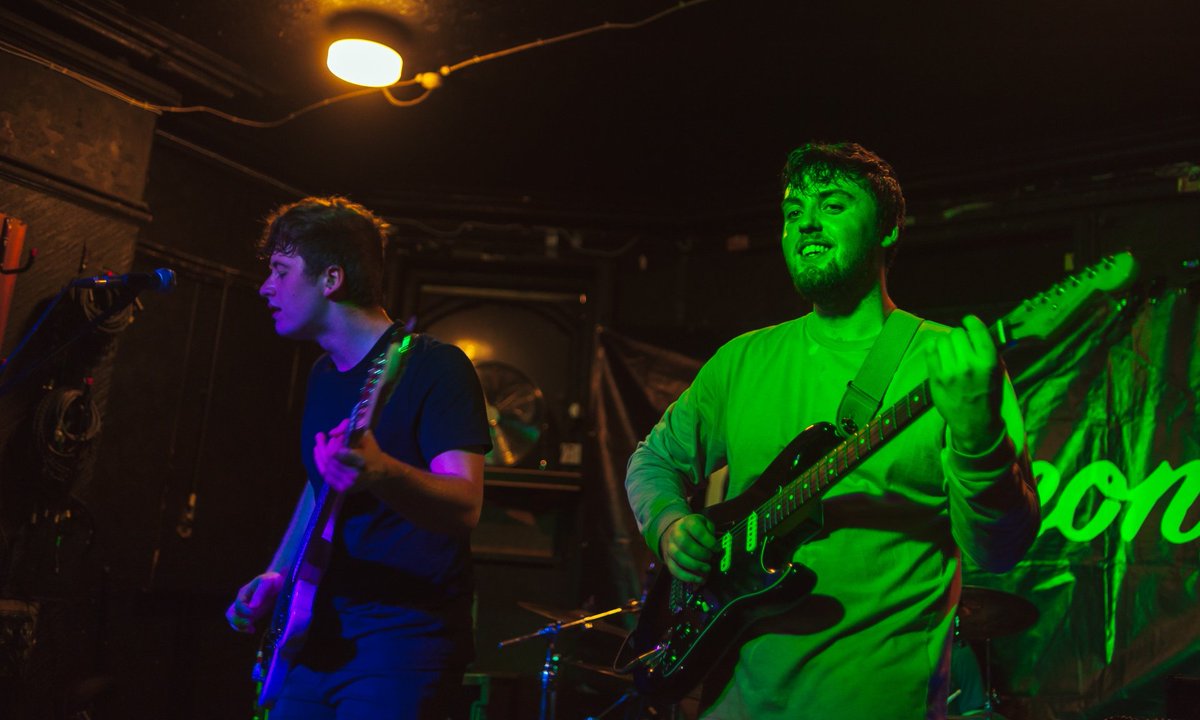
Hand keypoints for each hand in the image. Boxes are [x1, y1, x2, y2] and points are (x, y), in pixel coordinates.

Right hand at [226, 572, 282, 633]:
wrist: (279, 582)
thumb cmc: (273, 580)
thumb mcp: (267, 582)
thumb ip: (259, 593)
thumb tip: (252, 607)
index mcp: (244, 592)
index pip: (238, 605)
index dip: (244, 611)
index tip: (253, 613)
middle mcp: (242, 601)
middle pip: (230, 614)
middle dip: (237, 621)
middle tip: (249, 623)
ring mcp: (245, 609)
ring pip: (234, 620)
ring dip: (240, 627)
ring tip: (251, 629)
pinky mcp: (251, 615)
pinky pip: (241, 624)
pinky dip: (244, 629)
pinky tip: (253, 630)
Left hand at [314, 419, 385, 492]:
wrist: (379, 472)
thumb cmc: (372, 452)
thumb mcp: (365, 435)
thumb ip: (348, 429)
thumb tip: (331, 433)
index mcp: (361, 460)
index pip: (338, 453)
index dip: (332, 445)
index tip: (332, 437)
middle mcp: (353, 474)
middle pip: (329, 459)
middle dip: (323, 446)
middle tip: (319, 436)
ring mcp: (346, 483)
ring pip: (325, 467)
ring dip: (319, 454)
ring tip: (318, 443)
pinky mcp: (342, 489)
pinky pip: (325, 475)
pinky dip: (320, 463)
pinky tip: (318, 454)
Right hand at [660, 513, 717, 582]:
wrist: (675, 531)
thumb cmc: (695, 530)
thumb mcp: (705, 525)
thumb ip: (711, 533)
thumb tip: (717, 548)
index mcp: (687, 523)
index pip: (697, 531)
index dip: (709, 541)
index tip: (718, 549)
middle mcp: (676, 534)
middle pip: (685, 544)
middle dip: (701, 554)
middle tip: (711, 559)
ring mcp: (669, 547)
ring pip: (679, 558)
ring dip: (696, 566)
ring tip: (707, 569)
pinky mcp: (668, 560)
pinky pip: (675, 570)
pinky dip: (688, 577)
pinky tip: (700, 580)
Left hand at [926, 315, 1005, 453]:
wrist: (975, 423)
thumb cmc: (987, 395)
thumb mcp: (997, 372)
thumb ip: (986, 350)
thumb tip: (974, 328)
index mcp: (988, 362)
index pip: (977, 330)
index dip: (971, 321)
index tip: (968, 320)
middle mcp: (969, 365)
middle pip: (957, 333)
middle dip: (959, 336)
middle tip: (961, 346)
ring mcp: (950, 372)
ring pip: (942, 340)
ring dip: (946, 343)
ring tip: (951, 352)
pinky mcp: (935, 378)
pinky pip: (930, 351)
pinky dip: (934, 349)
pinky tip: (940, 355)